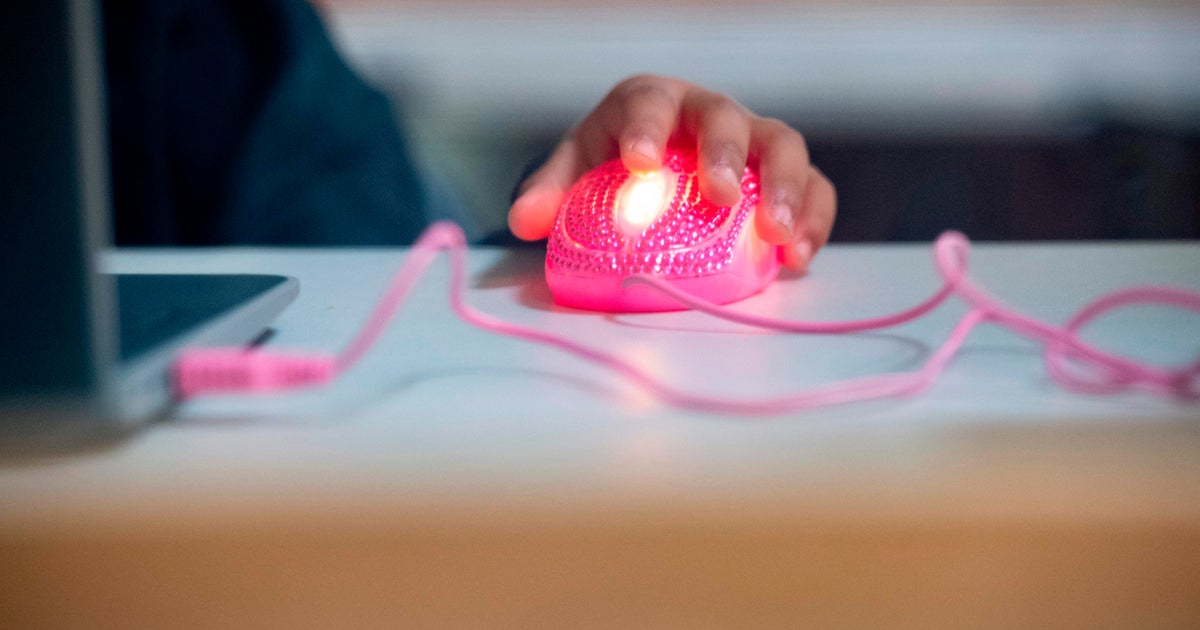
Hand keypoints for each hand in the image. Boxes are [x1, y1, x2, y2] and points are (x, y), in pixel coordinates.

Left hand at [507, 74, 835, 270]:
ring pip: (783, 144)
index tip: (641, 165)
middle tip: (721, 200)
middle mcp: (708, 112)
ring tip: (779, 236)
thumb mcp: (576, 170)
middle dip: (727, 156)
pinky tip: (799, 257)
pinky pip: (813, 187)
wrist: (654, 161)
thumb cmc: (614, 162)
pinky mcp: (782, 176)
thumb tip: (526, 220)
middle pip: (727, 119)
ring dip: (786, 189)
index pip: (650, 104)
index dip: (647, 129)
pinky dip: (814, 218)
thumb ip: (552, 191)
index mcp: (652, 102)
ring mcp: (752, 141)